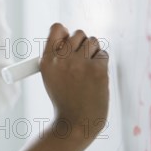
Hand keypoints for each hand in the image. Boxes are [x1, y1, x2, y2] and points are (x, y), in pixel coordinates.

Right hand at [40, 22, 108, 142]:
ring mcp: (79, 64)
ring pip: (92, 41)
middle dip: (82, 43)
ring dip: (93, 51)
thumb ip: (57, 55)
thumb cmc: (65, 99)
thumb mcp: (50, 76)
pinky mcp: (97, 70)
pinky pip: (103, 54)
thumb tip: (70, 34)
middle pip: (78, 33)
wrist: (77, 122)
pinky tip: (95, 76)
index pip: (57, 28)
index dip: (65, 32)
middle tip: (81, 58)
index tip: (68, 41)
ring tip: (88, 68)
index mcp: (47, 60)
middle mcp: (62, 59)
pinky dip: (101, 62)